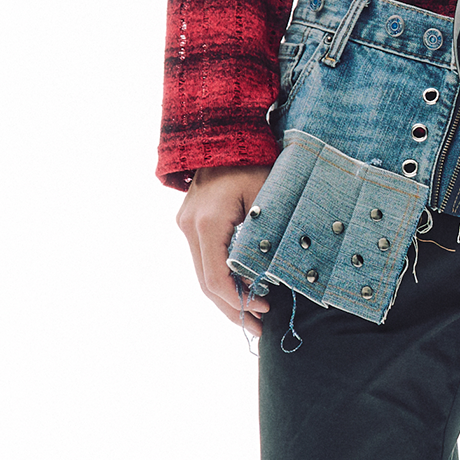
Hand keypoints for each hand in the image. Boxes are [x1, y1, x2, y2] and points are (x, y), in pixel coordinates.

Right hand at [177, 162, 273, 337]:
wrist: (226, 131)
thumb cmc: (254, 160)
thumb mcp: (267, 196)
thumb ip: (265, 237)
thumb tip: (273, 277)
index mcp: (207, 221)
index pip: (216, 277)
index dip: (239, 300)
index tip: (265, 310)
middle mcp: (189, 226)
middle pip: (206, 282)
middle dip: (233, 308)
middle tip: (258, 328)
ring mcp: (186, 223)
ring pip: (203, 272)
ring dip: (227, 295)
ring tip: (252, 316)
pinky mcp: (190, 221)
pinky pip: (204, 257)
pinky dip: (222, 276)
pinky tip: (242, 288)